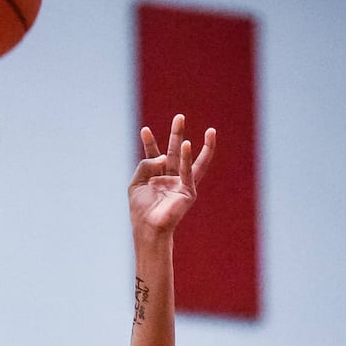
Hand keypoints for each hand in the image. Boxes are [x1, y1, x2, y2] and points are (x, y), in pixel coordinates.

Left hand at [128, 115, 215, 234]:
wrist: (148, 228)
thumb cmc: (141, 209)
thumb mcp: (136, 183)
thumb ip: (145, 165)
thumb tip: (163, 157)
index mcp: (155, 176)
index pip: (153, 154)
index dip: (149, 142)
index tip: (144, 130)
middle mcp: (169, 177)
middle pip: (173, 151)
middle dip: (176, 133)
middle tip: (179, 117)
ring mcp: (180, 183)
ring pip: (190, 160)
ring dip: (197, 144)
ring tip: (209, 129)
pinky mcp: (188, 190)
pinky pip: (189, 171)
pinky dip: (188, 157)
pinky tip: (188, 144)